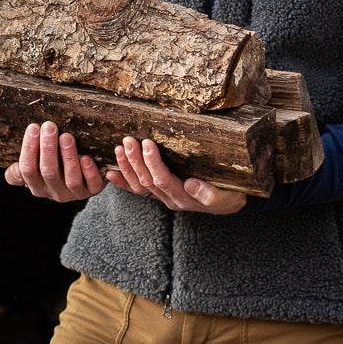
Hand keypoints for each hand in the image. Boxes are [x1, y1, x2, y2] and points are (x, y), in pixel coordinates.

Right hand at [5, 121, 105, 201]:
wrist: (83, 182)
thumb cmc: (55, 167)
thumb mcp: (36, 169)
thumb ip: (24, 169)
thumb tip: (10, 174)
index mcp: (37, 186)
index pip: (27, 169)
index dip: (29, 149)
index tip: (33, 127)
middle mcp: (54, 192)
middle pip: (48, 172)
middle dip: (48, 148)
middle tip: (49, 127)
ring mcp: (74, 193)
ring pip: (70, 178)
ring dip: (68, 157)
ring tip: (67, 137)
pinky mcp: (93, 190)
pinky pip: (92, 184)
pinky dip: (89, 171)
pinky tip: (86, 157)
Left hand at [108, 136, 246, 214]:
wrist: (230, 203)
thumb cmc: (232, 194)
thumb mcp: (228, 196)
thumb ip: (211, 194)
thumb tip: (191, 185)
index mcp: (184, 198)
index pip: (162, 180)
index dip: (152, 163)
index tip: (147, 144)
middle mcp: (170, 198)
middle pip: (146, 181)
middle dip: (135, 160)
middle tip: (128, 140)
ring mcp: (164, 197)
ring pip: (139, 184)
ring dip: (127, 166)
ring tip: (119, 148)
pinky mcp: (161, 194)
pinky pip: (138, 190)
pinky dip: (123, 182)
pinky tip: (110, 173)